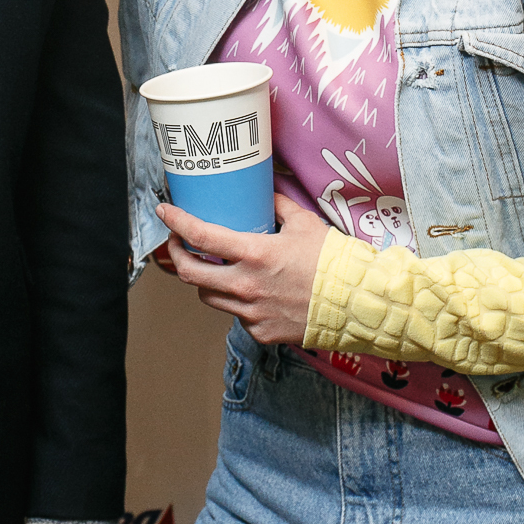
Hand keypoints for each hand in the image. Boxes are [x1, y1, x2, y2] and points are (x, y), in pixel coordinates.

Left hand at [158, 192, 331, 343]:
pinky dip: (238, 301)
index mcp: (255, 254)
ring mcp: (251, 313)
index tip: (165, 213)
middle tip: (179, 243)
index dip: (176, 222)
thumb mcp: (304, 223)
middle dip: (176, 255)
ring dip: (206, 280)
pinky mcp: (261, 332)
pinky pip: (236, 316)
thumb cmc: (334, 262)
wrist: (358, 303)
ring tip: (214, 267)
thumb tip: (264, 191)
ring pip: (209, 297)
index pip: (200, 235)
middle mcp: (246, 285)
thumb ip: (277, 205)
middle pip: (189, 273)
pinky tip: (252, 292)